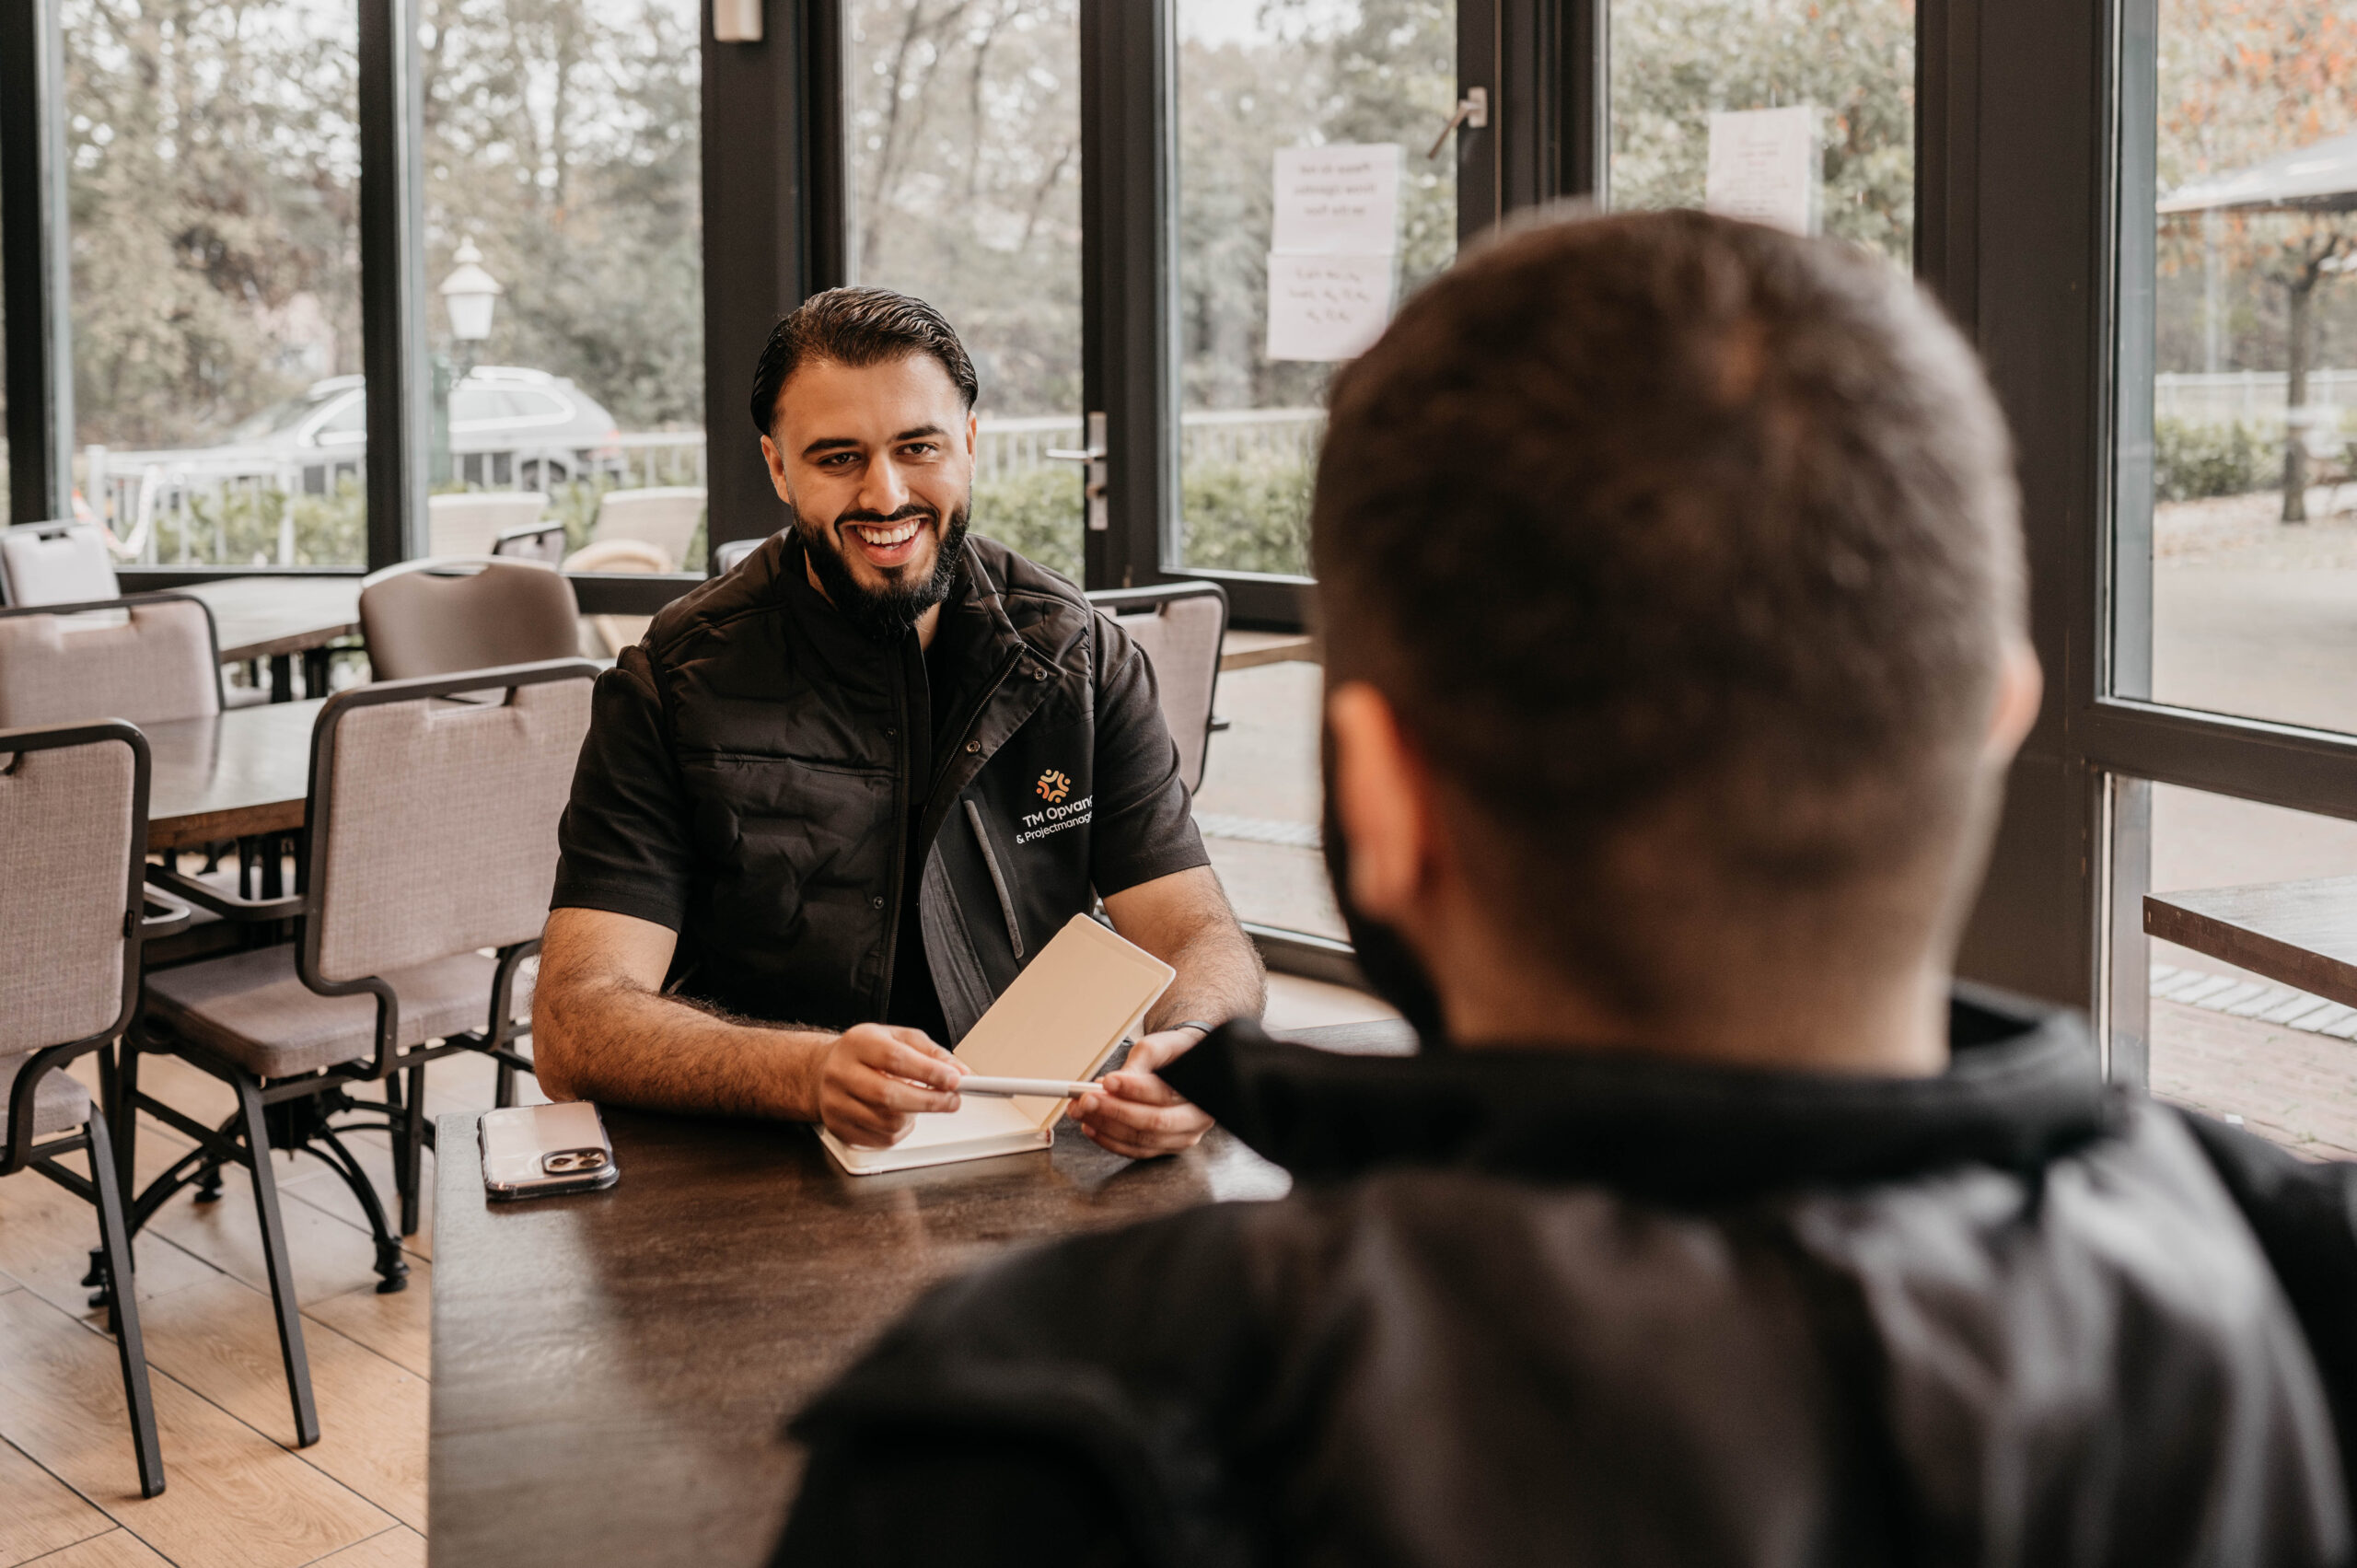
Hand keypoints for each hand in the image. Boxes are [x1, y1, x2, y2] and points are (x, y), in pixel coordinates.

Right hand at [814, 1024, 963, 1147]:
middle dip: (930, 1101)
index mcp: (858, 1043)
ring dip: (914, 1117)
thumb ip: (932, 1053)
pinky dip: (901, 1131)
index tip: (955, 1080)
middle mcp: (841, 1073)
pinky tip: (899, 1115)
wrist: (825, 1071)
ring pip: (888, 1122)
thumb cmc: (867, 1053)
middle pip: (889, 1095)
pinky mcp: (839, 1128)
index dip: (929, 1072)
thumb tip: (959, 1072)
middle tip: (953, 1100)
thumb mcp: (899, 1039)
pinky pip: (881, 1139)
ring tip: (916, 1102)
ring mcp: (836, 1103)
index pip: (895, 1059)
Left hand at [1071, 1027, 1212, 1159]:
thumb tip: (1112, 1084)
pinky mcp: (1164, 1147)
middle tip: (1085, 1099)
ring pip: (1141, 1140)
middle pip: (1153, 1122)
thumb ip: (1139, 1062)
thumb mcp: (1159, 1046)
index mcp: (1200, 1090)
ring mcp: (1182, 1137)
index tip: (1107, 1081)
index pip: (1164, 1093)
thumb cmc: (1175, 1053)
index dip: (1134, 1088)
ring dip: (1106, 1127)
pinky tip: (1091, 1126)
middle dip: (1114, 1111)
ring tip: (1082, 1110)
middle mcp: (1196, 1118)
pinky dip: (1109, 1141)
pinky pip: (1135, 1151)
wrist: (1187, 1066)